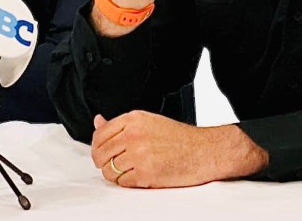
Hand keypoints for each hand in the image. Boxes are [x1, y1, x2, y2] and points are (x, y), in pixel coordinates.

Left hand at [90, 110, 267, 187]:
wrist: (203, 151)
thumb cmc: (180, 138)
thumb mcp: (148, 121)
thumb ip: (121, 124)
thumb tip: (98, 121)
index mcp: (133, 119)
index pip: (99, 134)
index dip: (97, 147)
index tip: (102, 152)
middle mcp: (133, 135)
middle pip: (100, 154)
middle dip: (104, 162)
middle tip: (115, 164)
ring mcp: (138, 154)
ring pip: (109, 170)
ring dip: (116, 174)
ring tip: (130, 170)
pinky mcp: (145, 173)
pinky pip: (122, 183)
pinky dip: (128, 183)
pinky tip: (140, 176)